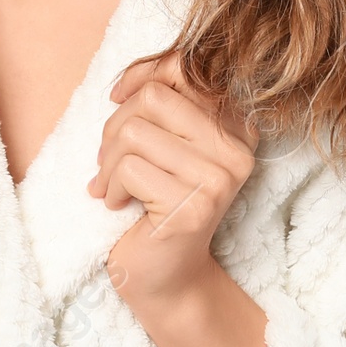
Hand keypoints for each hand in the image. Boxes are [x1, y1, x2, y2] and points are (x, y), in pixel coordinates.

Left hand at [90, 53, 256, 305]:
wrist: (166, 277)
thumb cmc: (157, 205)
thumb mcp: (164, 146)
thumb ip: (160, 108)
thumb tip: (125, 84)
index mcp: (236, 126)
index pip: (185, 69)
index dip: (140, 75)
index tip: (117, 98)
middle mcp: (237, 150)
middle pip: (154, 98)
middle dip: (115, 127)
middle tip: (109, 160)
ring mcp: (220, 179)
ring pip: (135, 133)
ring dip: (107, 163)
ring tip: (111, 186)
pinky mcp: (194, 207)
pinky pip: (129, 169)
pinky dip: (111, 187)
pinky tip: (119, 205)